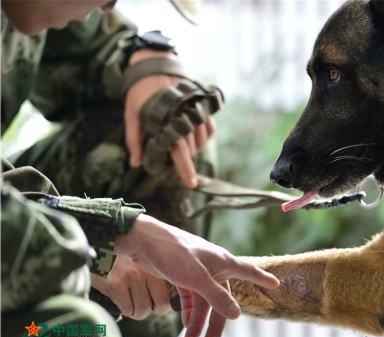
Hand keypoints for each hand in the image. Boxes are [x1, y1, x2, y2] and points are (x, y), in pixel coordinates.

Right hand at [90, 255, 170, 319]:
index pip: (173, 292)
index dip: (165, 302)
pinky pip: (127, 309)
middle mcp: (148, 270)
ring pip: (143, 310)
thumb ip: (156, 272)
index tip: (156, 301)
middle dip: (152, 309)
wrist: (97, 244)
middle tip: (142, 304)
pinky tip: (120, 300)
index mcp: (158, 264)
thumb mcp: (143, 257)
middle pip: (161, 305)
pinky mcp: (116, 284)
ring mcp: (132, 277)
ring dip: (135, 311)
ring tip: (130, 302)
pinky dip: (124, 310)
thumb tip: (166, 300)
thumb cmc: (122, 254)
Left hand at [114, 214, 279, 336]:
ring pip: (204, 301)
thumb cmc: (174, 252)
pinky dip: (189, 312)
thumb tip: (236, 315)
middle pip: (221, 299)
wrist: (144, 241)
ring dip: (198, 321)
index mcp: (222, 262)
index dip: (262, 279)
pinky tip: (185, 325)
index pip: (248, 272)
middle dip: (216, 323)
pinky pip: (191, 298)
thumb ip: (216, 297)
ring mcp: (197, 271)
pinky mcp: (182, 275)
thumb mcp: (197, 278)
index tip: (277, 285)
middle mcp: (213, 267)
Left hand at [124, 49, 216, 188]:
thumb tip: (136, 164)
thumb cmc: (139, 91)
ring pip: (202, 140)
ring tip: (181, 147)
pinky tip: (194, 137)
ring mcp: (195, 108)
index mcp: (165, 119)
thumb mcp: (131, 115)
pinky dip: (204, 136)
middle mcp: (184, 114)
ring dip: (194, 149)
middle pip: (191, 148)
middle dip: (185, 160)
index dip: (185, 169)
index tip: (191, 184)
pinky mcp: (202, 103)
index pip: (179, 151)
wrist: (153, 62)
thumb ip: (134, 140)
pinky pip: (210, 127)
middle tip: (173, 160)